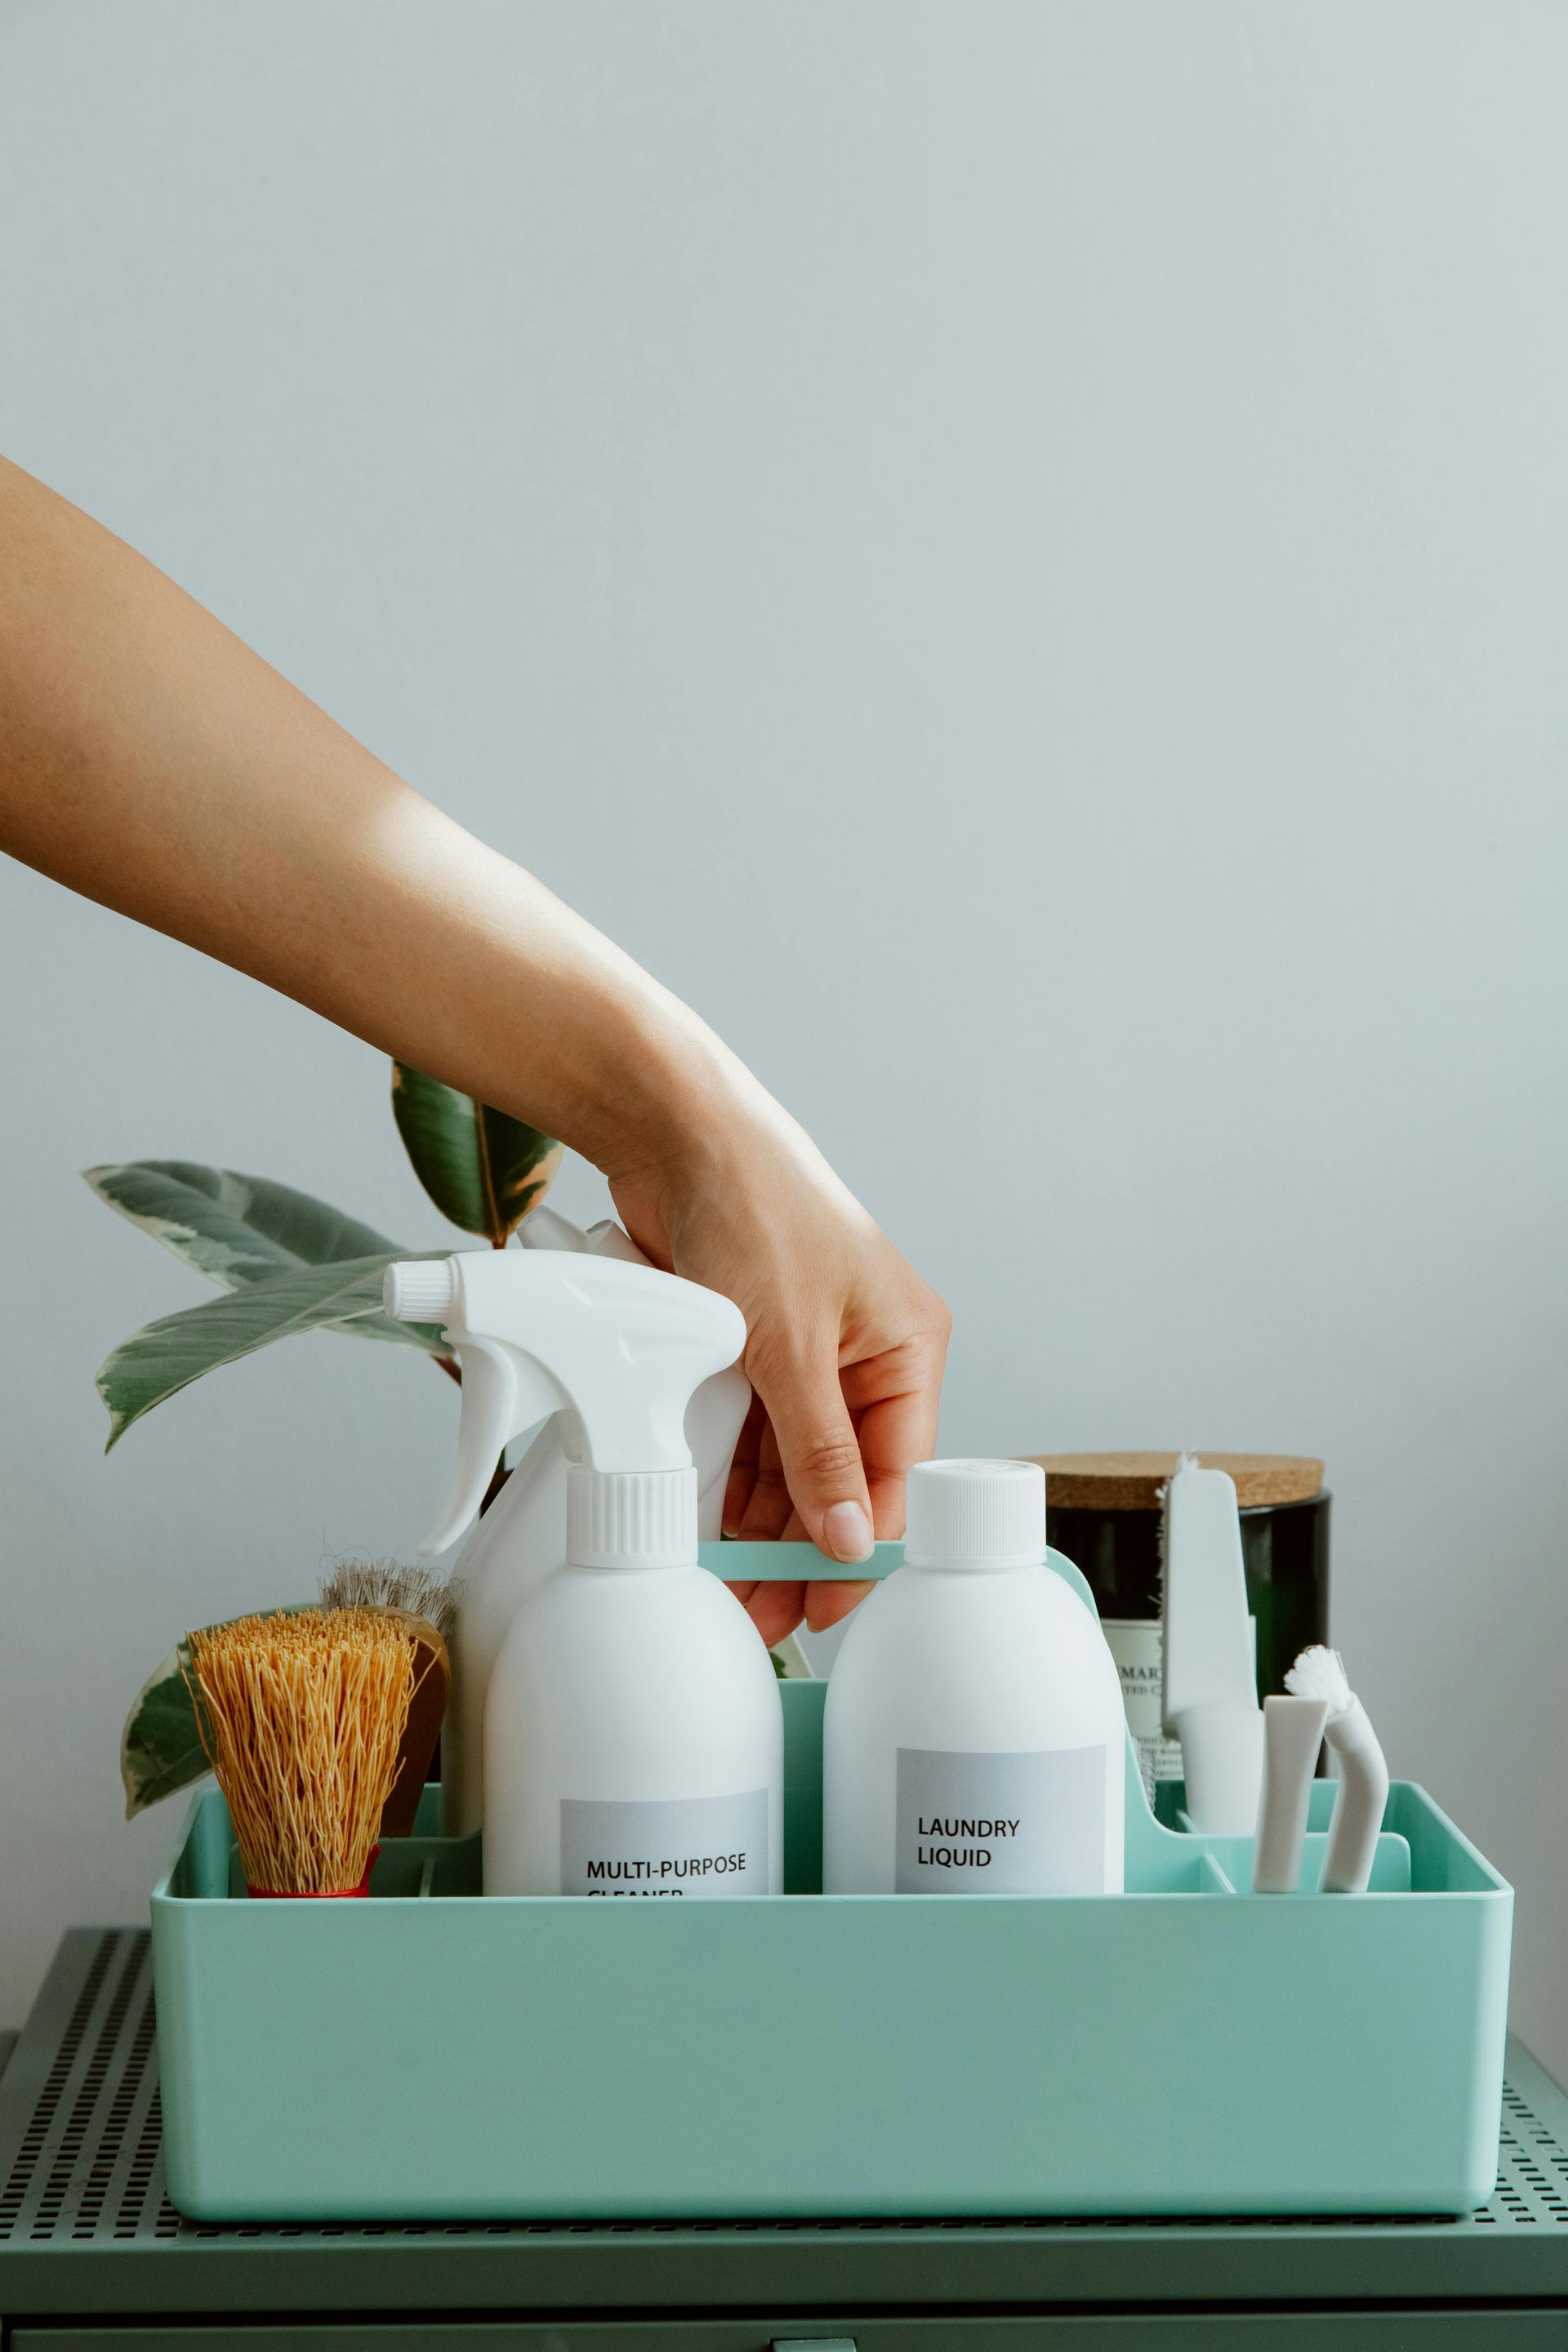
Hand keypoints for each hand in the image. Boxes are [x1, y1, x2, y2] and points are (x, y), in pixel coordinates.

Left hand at [608, 1079, 949, 1645]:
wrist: (677, 1135)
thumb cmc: (756, 1210)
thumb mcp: (791, 1346)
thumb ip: (819, 1451)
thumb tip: (847, 1539)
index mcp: (909, 1349)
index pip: (900, 1477)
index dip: (861, 1550)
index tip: (822, 1608)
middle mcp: (868, 1356)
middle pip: (843, 1479)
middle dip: (802, 1547)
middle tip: (760, 1610)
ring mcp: (809, 1353)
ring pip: (791, 1464)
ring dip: (759, 1520)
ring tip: (725, 1579)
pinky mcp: (754, 1348)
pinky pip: (750, 1433)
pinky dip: (728, 1475)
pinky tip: (706, 1522)